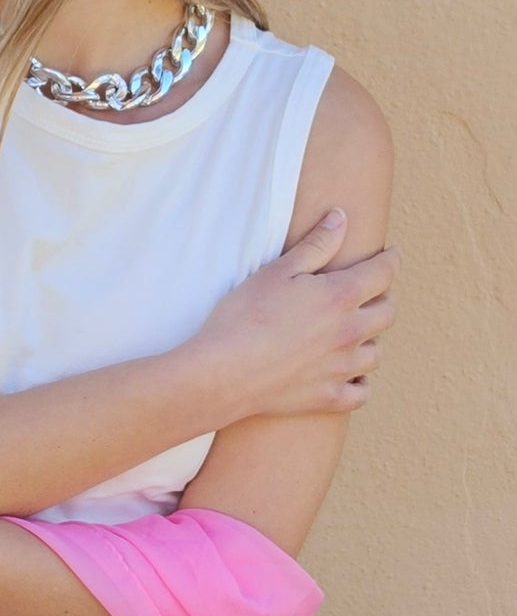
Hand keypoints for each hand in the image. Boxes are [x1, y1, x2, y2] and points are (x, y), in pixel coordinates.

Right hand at [194, 210, 400, 419]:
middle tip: (369, 292)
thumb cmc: (245, 316)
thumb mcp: (278, 271)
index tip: (392, 254)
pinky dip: (360, 381)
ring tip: (356, 332)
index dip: (391, 259)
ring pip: (376, 352)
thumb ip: (316, 244)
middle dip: (382, 297)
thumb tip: (342, 218)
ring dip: (371, 338)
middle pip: (387, 312)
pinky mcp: (329, 397)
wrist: (224, 371)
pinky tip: (350, 373)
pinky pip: (362, 392)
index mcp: (341, 297)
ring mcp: (342, 368)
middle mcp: (350, 333)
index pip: (382, 273)